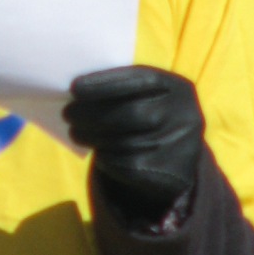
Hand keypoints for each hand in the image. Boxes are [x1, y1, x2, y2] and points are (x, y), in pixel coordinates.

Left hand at [63, 66, 203, 217]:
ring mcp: (180, 146)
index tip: (75, 88)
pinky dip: (106, 156)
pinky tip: (97, 150)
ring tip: (76, 132)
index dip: (106, 83)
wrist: (178, 159)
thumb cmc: (151, 115)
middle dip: (93, 113)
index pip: (141, 80)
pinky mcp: (169, 174)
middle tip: (68, 113)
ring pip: (125, 142)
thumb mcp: (147, 96)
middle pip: (131, 113)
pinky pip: (128, 164)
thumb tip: (77, 91)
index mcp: (178, 88)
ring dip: (93, 136)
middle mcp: (185, 116)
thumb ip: (122, 89)